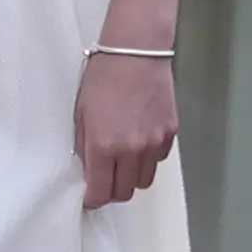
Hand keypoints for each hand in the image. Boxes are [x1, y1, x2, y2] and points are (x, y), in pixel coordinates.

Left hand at [75, 52, 176, 207]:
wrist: (136, 52)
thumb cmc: (103, 76)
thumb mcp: (82, 113)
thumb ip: (85, 146)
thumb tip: (88, 170)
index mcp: (105, 146)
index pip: (101, 193)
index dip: (94, 199)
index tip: (90, 197)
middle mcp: (132, 150)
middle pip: (125, 192)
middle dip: (112, 191)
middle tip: (105, 178)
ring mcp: (154, 143)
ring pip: (144, 181)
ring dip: (131, 177)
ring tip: (122, 159)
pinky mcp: (170, 133)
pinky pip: (158, 160)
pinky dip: (148, 158)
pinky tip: (139, 140)